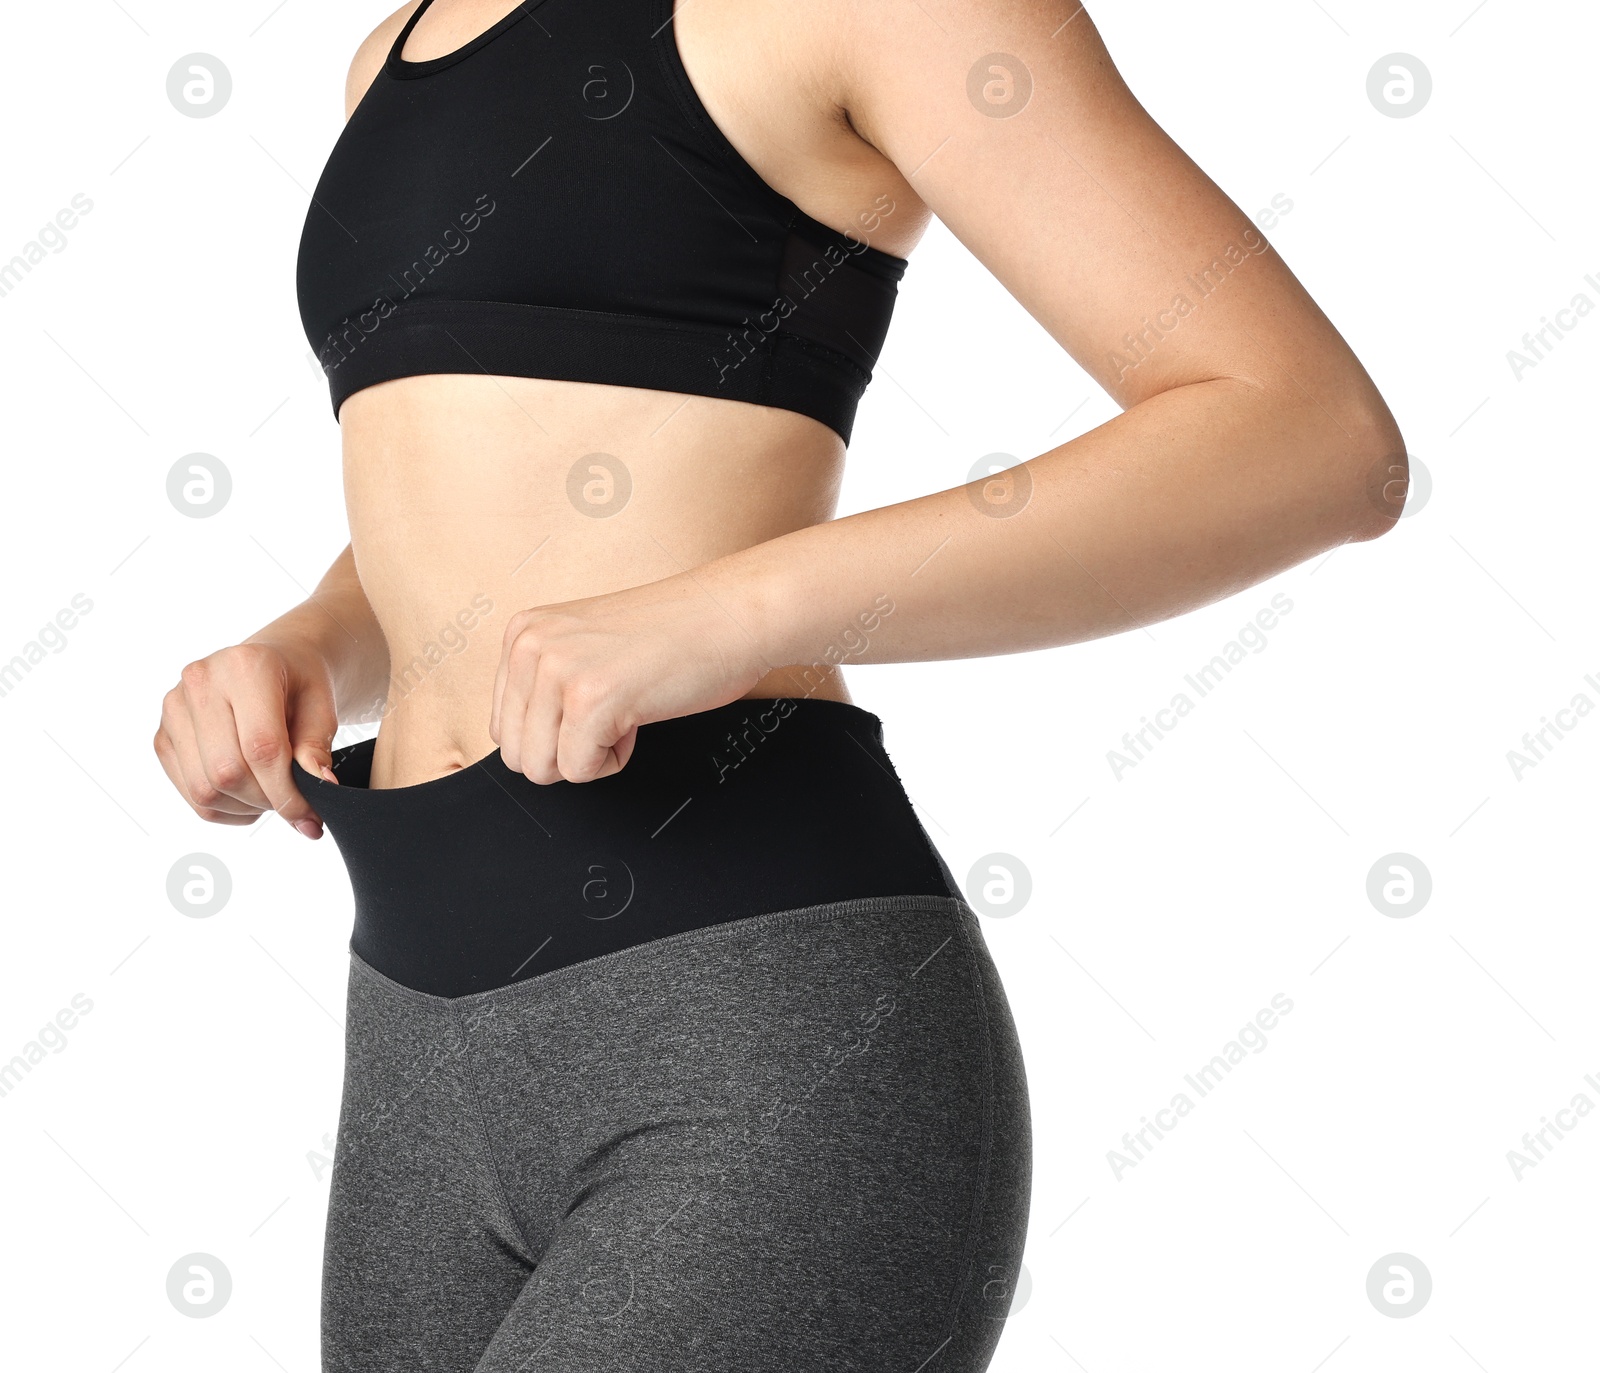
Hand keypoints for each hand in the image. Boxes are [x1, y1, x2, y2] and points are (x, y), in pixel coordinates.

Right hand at [154, 638, 339, 835]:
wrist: (270, 665)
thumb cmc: (298, 684)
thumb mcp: (322, 706)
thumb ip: (317, 746)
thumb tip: (320, 785)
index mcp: (245, 667)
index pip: (260, 747)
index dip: (286, 791)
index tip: (309, 816)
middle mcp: (200, 683)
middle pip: (227, 772)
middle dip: (266, 801)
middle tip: (293, 803)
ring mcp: (174, 710)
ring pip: (204, 790)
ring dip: (244, 808)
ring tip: (271, 795)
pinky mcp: (163, 737)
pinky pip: (190, 794)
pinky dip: (224, 808)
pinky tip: (247, 796)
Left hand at [490, 571, 769, 783]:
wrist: (731, 615)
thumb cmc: (675, 635)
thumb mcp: (584, 646)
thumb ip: (544, 683)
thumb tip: (523, 749)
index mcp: (522, 632)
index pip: (503, 726)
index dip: (557, 731)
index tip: (599, 698)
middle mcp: (529, 646)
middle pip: (516, 755)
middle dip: (568, 750)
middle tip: (614, 710)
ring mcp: (557, 672)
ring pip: (541, 769)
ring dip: (590, 755)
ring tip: (625, 711)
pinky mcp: (589, 700)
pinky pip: (580, 771)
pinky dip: (616, 760)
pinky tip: (640, 715)